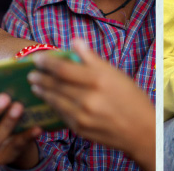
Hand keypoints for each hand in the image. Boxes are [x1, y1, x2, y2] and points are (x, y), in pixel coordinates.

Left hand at [28, 39, 154, 167]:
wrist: (142, 132)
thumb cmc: (132, 99)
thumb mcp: (116, 74)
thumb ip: (92, 58)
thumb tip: (75, 41)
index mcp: (98, 80)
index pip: (64, 69)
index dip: (47, 63)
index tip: (37, 59)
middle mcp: (89, 98)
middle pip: (56, 84)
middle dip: (40, 77)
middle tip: (31, 73)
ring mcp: (83, 116)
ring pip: (55, 100)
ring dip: (42, 92)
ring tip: (35, 85)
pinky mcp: (80, 130)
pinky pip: (60, 115)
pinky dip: (52, 106)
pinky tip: (48, 100)